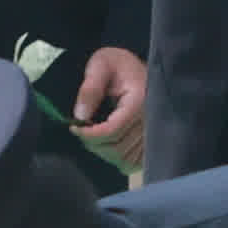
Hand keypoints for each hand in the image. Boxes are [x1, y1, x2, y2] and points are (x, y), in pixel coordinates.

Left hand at [69, 42, 150, 163]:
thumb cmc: (116, 64)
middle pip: (117, 148)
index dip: (89, 133)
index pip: (112, 130)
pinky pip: (132, 163)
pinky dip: (116, 158)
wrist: (134, 67)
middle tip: (82, 130)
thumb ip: (90, 87)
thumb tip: (80, 115)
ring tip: (94, 135)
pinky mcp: (152, 143)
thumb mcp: (100, 64)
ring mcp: (154, 134)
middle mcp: (151, 120)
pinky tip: (108, 143)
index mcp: (140, 100)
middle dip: (93, 142)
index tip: (74, 126)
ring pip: (123, 159)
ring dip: (103, 151)